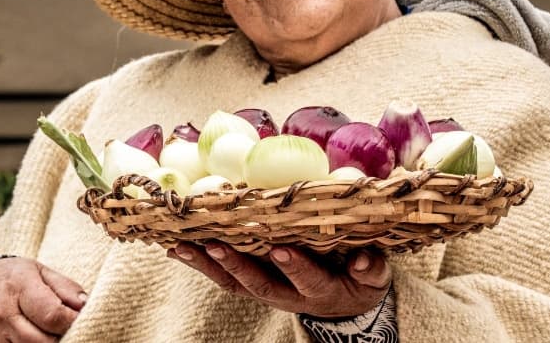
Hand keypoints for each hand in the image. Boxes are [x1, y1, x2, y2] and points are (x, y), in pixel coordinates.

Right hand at [0, 256, 86, 342]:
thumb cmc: (15, 278)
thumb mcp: (41, 271)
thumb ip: (66, 289)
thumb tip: (86, 308)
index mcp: (18, 287)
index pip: (52, 315)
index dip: (73, 322)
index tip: (81, 321)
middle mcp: (1, 313)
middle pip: (42, 342)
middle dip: (62, 339)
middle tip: (70, 332)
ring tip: (52, 335)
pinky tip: (36, 339)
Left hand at [167, 242, 389, 318]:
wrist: (344, 302)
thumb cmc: (359, 280)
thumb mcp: (373, 278)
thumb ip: (371, 270)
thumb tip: (364, 261)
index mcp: (321, 290)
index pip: (308, 280)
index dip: (295, 267)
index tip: (280, 249)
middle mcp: (288, 295)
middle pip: (259, 283)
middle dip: (236, 265)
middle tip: (214, 246)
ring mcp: (266, 290)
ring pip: (234, 282)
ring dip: (207, 265)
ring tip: (182, 247)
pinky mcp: (251, 285)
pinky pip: (222, 277)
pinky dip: (199, 264)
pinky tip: (176, 248)